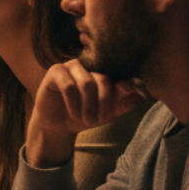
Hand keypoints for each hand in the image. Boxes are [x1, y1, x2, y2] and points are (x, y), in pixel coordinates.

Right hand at [26, 60, 142, 167]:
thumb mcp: (107, 112)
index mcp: (106, 70)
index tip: (112, 114)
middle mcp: (91, 64)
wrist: (59, 125)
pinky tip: (74, 114)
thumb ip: (121, 100)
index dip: (119, 94)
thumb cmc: (85, 115)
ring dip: (88, 106)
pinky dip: (73, 104)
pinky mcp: (56, 71)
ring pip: (86, 83)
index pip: (119, 75)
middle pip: (104, 80)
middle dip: (103, 104)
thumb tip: (133, 89)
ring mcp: (72, 65)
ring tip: (86, 120)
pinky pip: (68, 86)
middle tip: (97, 121)